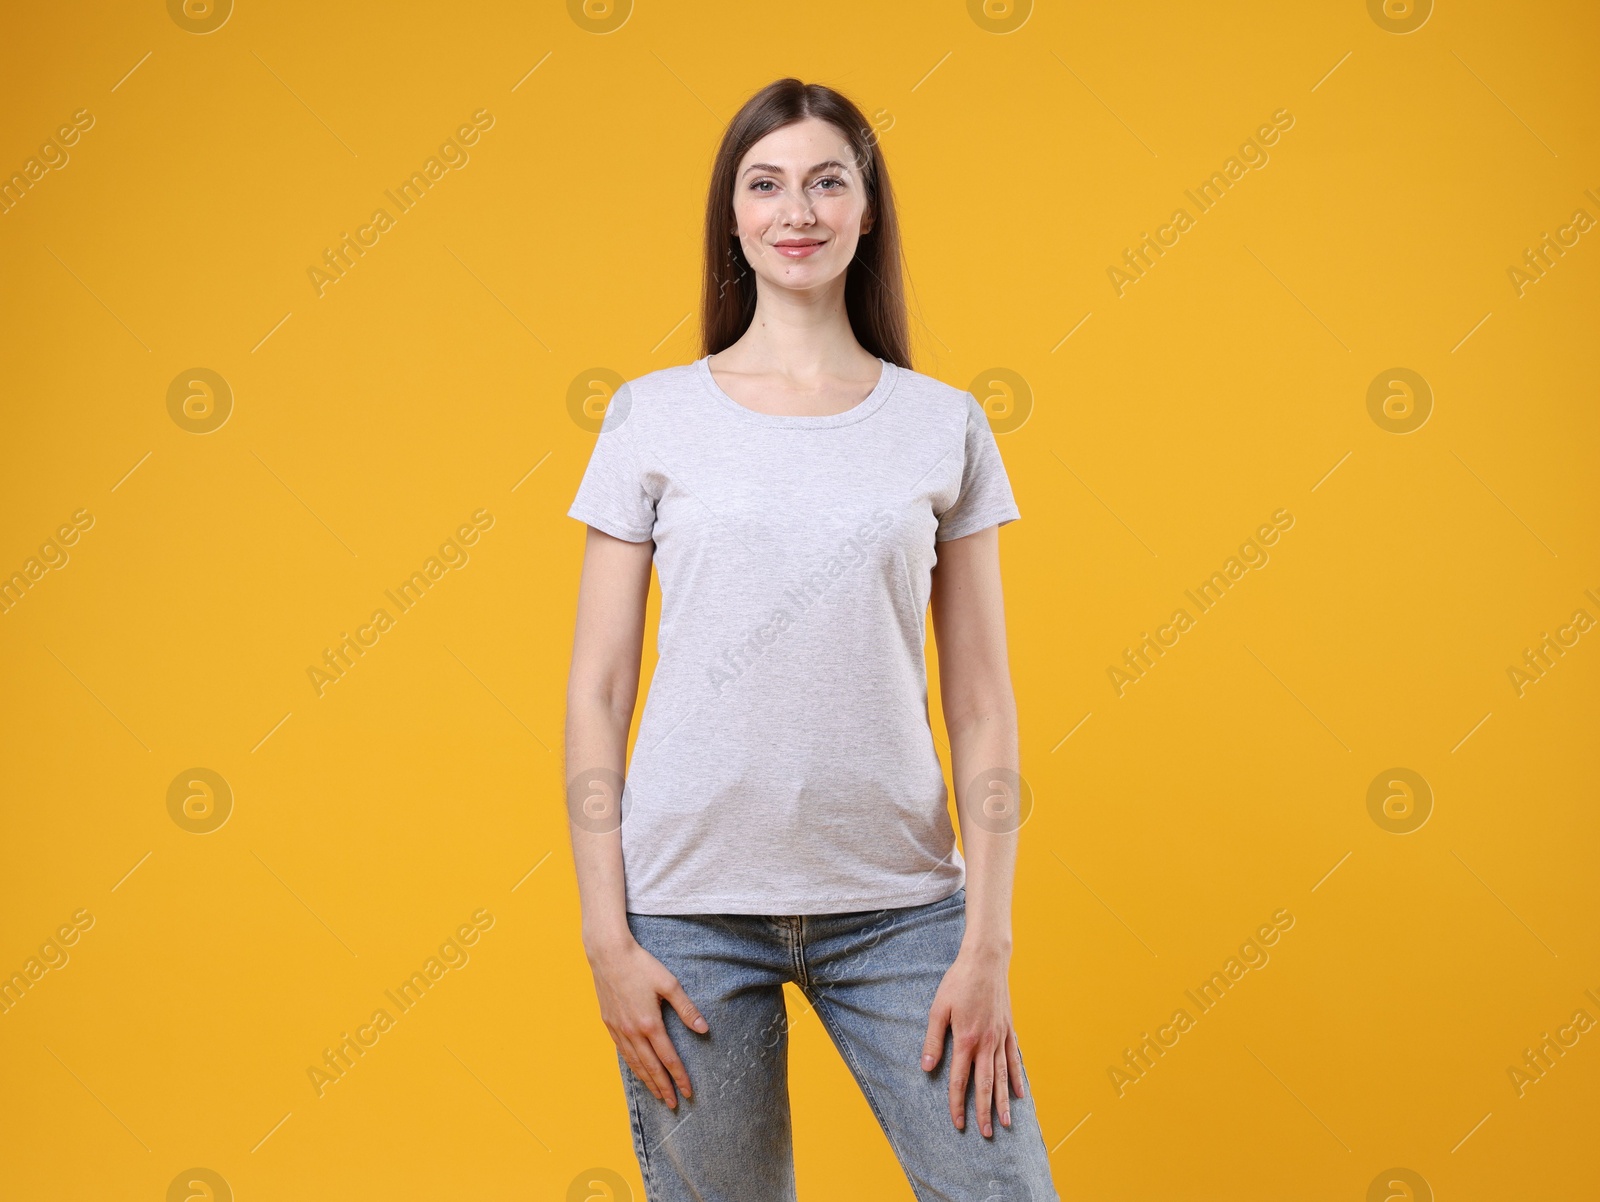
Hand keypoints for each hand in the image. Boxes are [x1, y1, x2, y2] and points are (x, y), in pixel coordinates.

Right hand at [588, 935, 708, 1108]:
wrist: (608, 954)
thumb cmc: (641, 965)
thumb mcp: (669, 983)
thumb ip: (686, 1008)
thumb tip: (704, 1029)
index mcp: (649, 1023)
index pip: (668, 1058)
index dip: (679, 1076)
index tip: (688, 1091)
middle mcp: (632, 1031)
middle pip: (651, 1067)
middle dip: (664, 1087)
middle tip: (674, 1104)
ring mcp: (618, 1029)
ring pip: (635, 1063)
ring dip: (647, 1081)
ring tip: (658, 1095)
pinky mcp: (609, 1023)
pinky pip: (622, 1052)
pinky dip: (632, 1066)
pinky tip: (638, 1071)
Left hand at [920, 944, 1023, 1136]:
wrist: (985, 961)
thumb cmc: (958, 982)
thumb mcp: (938, 1008)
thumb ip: (933, 1040)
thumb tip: (927, 1067)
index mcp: (966, 1040)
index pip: (960, 1080)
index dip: (957, 1104)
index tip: (958, 1124)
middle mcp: (986, 1043)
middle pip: (985, 1085)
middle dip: (984, 1112)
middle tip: (986, 1135)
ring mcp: (1000, 1038)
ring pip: (1003, 1077)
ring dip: (1003, 1102)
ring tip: (1005, 1123)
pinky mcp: (1009, 1030)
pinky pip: (1014, 1059)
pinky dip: (1017, 1078)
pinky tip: (1019, 1094)